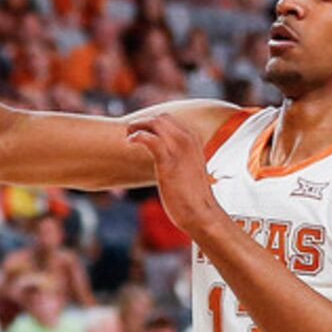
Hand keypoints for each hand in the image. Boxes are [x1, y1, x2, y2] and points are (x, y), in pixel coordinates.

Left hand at [126, 116, 221, 238]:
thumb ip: (178, 157)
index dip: (152, 123)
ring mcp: (179, 149)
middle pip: (161, 118)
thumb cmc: (192, 194)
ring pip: (155, 123)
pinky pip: (149, 139)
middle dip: (143, 122)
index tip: (141, 131)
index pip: (170, 120)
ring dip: (137, 126)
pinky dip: (136, 136)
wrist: (201, 213)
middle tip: (132, 133)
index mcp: (194, 140)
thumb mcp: (188, 168)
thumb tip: (163, 155)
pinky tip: (130, 143)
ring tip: (129, 137)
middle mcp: (188, 140)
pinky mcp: (168, 162)